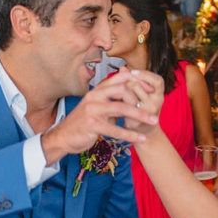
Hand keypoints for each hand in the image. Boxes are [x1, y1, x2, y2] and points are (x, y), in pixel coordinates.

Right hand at [40, 70, 161, 164]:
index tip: (150, 89)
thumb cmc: (82, 123)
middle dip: (140, 99)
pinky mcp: (92, 125)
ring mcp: (92, 110)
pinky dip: (130, 134)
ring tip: (153, 121)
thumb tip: (130, 95)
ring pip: (121, 109)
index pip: (120, 79)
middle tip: (153, 107)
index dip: (137, 82)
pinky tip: (140, 139)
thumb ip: (111, 100)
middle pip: (122, 90)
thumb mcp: (96, 107)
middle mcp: (94, 96)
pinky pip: (115, 129)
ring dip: (140, 115)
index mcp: (97, 90)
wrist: (63, 137)